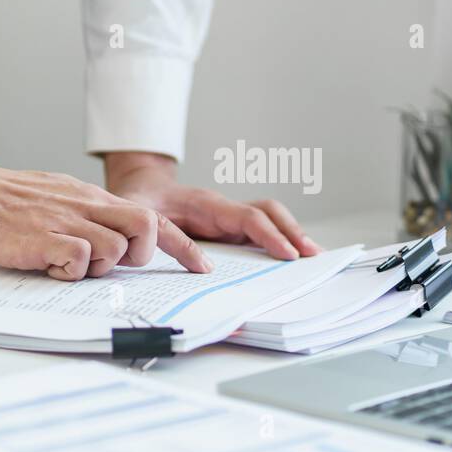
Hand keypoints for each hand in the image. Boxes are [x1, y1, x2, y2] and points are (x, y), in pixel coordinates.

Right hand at [0, 128, 211, 279]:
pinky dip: (70, 272)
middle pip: (146, 225)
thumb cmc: (9, 201)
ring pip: (116, 248)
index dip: (182, 245)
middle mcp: (88, 207)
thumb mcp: (62, 199)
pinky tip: (49, 267)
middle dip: (140, 253)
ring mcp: (68, 222)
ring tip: (68, 263)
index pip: (153, 218)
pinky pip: (79, 261)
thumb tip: (114, 244)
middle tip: (112, 263)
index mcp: (94, 199)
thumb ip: (90, 217)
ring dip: (100, 266)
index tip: (202, 266)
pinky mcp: (45, 239)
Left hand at [103, 152, 321, 259]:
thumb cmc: (137, 201)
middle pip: (268, 212)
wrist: (137, 187)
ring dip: (291, 235)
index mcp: (206, 204)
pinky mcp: (226, 227)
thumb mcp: (139, 216)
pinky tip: (290, 259)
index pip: (246, 217)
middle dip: (292, 232)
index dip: (269, 236)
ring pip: (268, 219)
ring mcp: (227, 217)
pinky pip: (258, 230)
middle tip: (314, 256)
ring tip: (313, 258)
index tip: (288, 255)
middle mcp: (223, 208)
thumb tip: (198, 264)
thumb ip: (161, 235)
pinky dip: (278, 240)